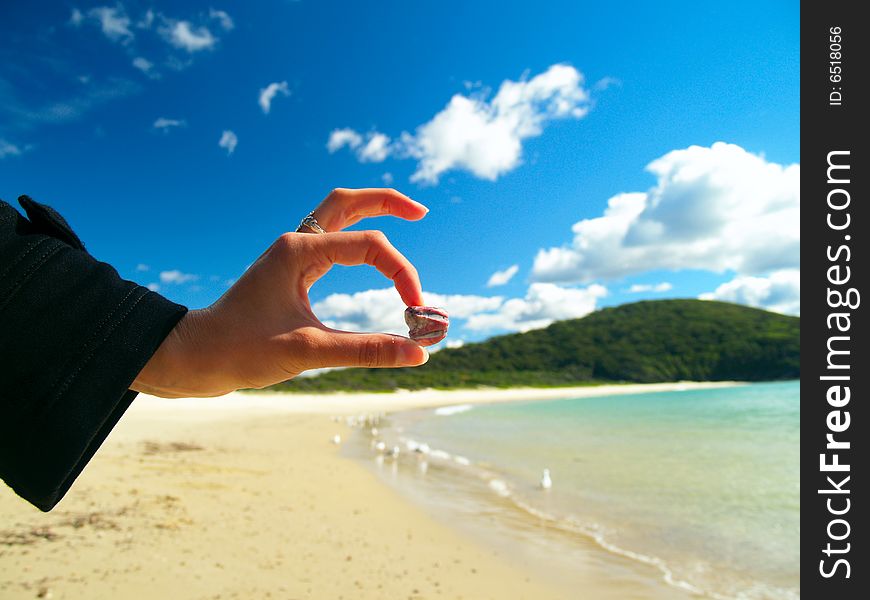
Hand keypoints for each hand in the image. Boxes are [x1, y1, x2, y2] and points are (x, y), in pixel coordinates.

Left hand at [132, 188, 430, 397]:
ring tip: (406, 218)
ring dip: (371, 212)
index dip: (401, 273)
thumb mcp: (308, 351)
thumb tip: (418, 352)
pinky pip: (330, 241)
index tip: (415, 310)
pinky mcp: (289, 272)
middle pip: (348, 202)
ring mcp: (290, 255)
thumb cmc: (240, 351)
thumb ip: (366, 350)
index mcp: (298, 251)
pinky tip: (369, 254)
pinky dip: (356, 238)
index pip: (368, 246)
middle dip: (387, 202)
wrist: (194, 357)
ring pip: (337, 215)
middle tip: (422, 212)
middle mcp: (295, 243)